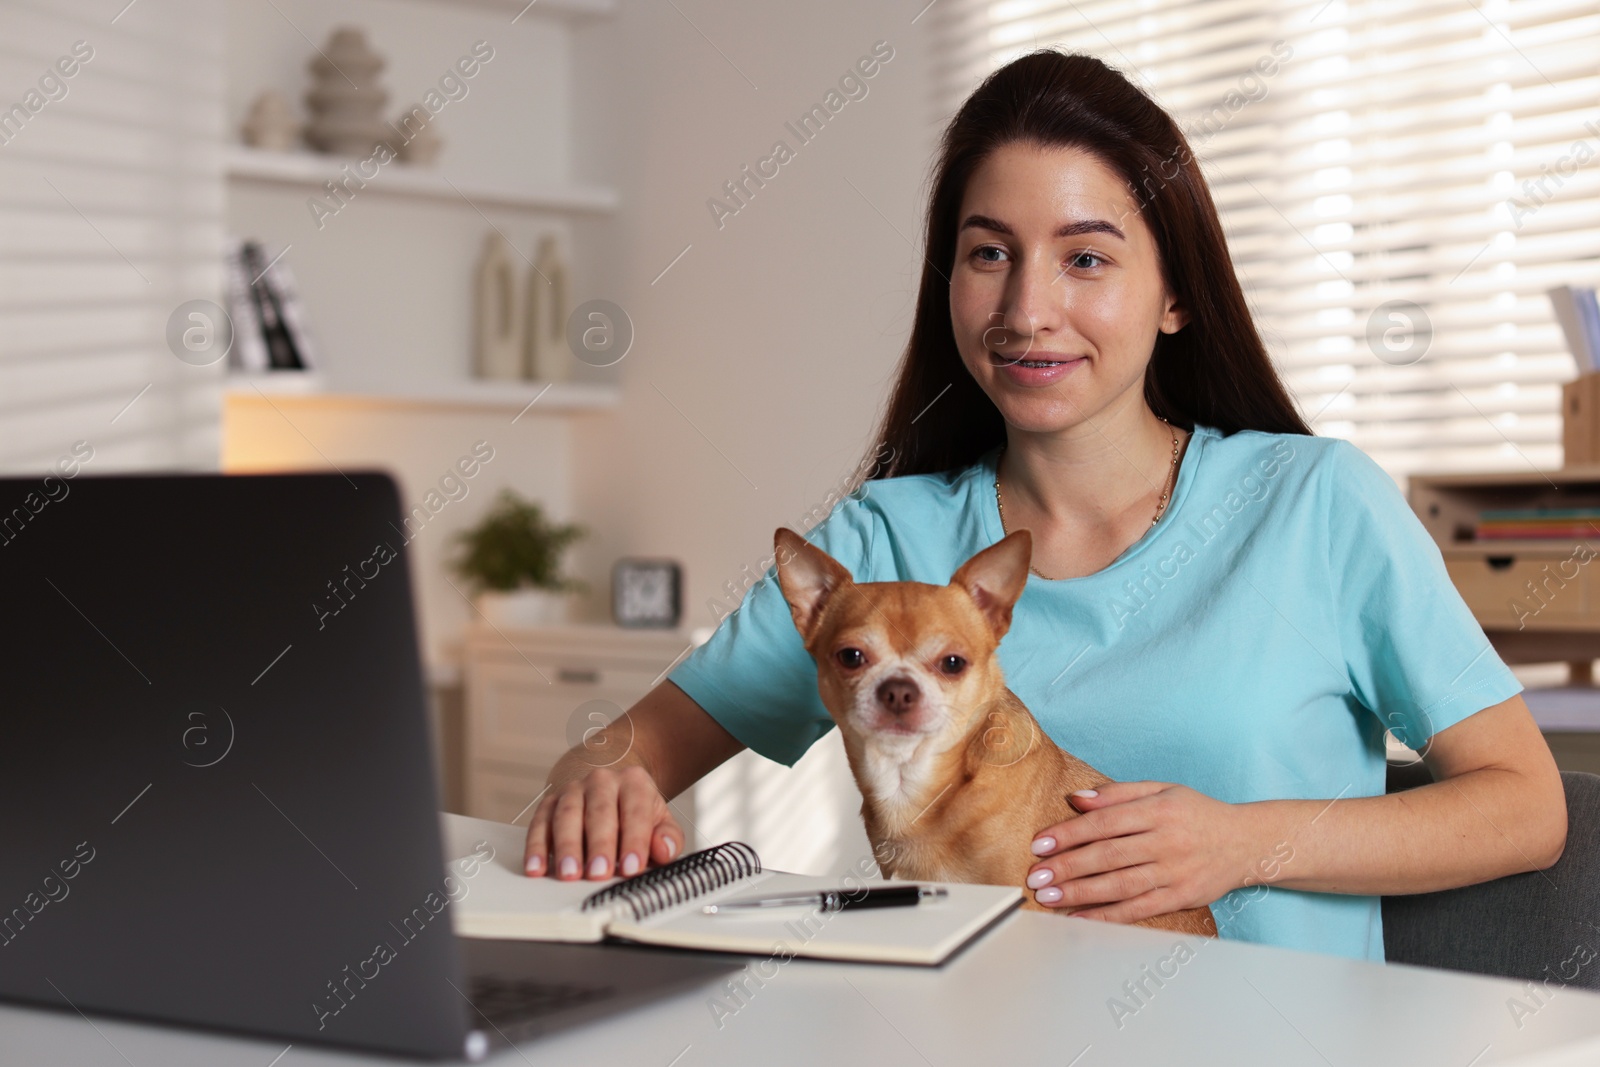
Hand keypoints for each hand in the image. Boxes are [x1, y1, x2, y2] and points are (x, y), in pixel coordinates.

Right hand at [522, 765, 684, 880]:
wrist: (608, 782)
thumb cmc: (635, 809)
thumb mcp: (660, 820)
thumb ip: (668, 837)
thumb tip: (664, 850)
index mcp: (633, 782)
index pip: (636, 810)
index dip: (634, 840)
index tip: (632, 867)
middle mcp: (601, 781)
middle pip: (599, 812)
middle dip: (599, 845)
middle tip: (599, 873)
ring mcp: (572, 790)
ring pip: (567, 816)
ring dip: (566, 847)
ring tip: (569, 873)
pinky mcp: (549, 803)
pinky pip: (539, 823)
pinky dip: (536, 847)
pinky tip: (536, 867)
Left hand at [1025, 781, 1258, 923]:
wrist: (1246, 842)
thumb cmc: (1196, 813)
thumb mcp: (1161, 789)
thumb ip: (1117, 793)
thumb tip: (1076, 799)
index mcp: (1158, 810)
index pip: (1105, 822)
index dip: (1069, 834)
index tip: (1040, 844)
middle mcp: (1166, 841)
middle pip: (1109, 855)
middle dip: (1067, 867)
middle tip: (1035, 877)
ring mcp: (1175, 872)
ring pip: (1121, 885)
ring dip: (1081, 893)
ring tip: (1048, 898)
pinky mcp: (1181, 897)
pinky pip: (1139, 909)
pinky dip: (1107, 916)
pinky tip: (1079, 918)